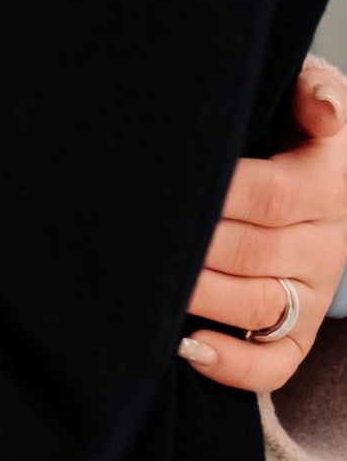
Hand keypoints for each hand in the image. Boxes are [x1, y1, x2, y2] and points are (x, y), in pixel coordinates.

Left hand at [180, 57, 346, 394]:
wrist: (321, 181)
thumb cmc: (291, 131)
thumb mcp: (306, 101)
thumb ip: (312, 94)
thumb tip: (324, 111)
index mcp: (326, 184)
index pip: (270, 195)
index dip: (217, 196)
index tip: (161, 189)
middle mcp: (326, 243)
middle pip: (254, 252)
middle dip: (193, 249)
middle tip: (133, 240)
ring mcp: (313, 292)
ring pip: (259, 306)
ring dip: (203, 299)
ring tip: (151, 288)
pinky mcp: (302, 331)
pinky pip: (276, 363)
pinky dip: (234, 365)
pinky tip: (189, 347)